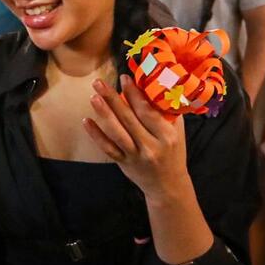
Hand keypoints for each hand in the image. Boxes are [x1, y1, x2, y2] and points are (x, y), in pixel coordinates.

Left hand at [83, 77, 190, 200]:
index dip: (134, 94)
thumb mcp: (178, 132)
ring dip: (104, 114)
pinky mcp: (123, 163)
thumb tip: (157, 84)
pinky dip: (96, 135)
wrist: (168, 186)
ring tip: (94, 97)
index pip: (147, 112)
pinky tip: (87, 121)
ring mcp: (135, 156)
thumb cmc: (173, 153)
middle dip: (113, 99)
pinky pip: (108, 148)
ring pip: (117, 133)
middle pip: (129, 119)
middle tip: (99, 82)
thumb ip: (167, 111)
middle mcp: (150, 146)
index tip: (124, 78)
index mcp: (166, 136)